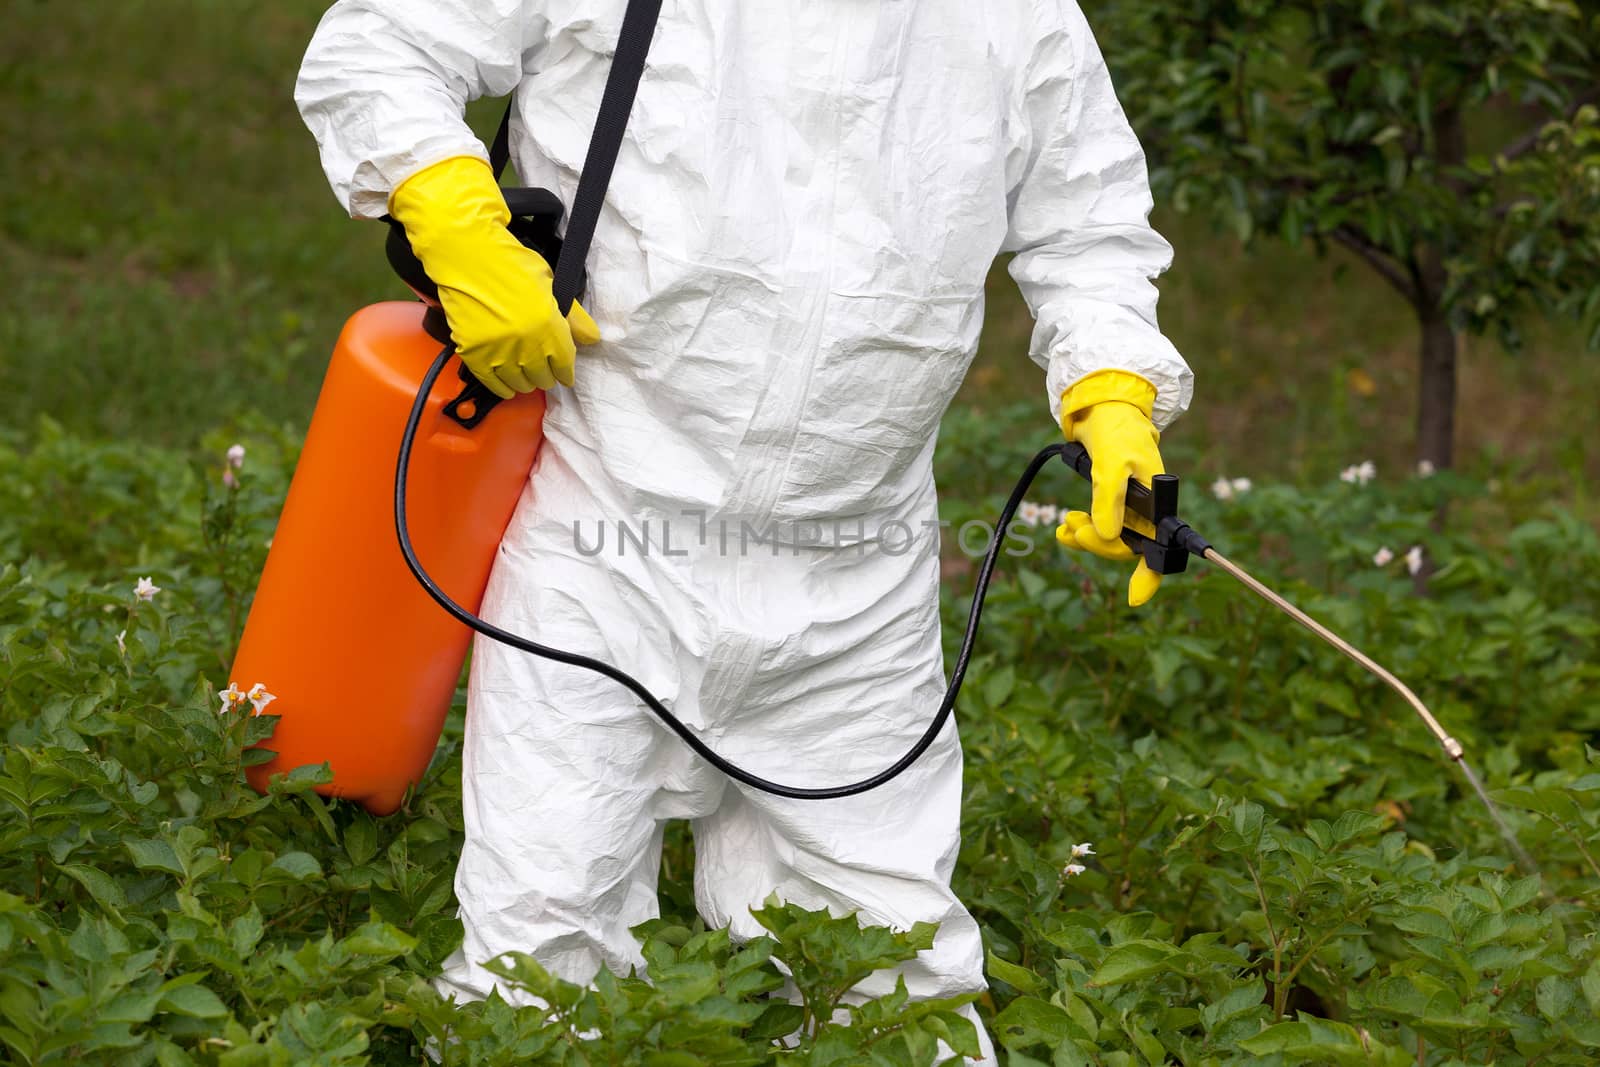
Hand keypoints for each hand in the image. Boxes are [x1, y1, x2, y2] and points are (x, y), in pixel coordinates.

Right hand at [388, 156, 600, 398]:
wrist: (467, 254)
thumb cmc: (511, 263)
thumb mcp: (551, 284)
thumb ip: (573, 316)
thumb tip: (592, 338)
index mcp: (549, 326)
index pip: (564, 365)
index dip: (565, 373)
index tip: (564, 375)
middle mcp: (526, 344)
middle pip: (543, 378)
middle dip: (546, 375)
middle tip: (543, 370)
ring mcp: (498, 351)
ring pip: (519, 383)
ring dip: (526, 381)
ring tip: (526, 376)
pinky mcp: (473, 353)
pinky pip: (492, 383)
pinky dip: (502, 388)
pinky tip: (508, 387)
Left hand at [1054, 371, 1164, 606]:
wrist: (1103, 408)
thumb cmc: (1116, 432)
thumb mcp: (1112, 465)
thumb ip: (1109, 501)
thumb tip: (1106, 537)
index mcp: (1155, 504)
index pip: (1157, 548)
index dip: (1149, 575)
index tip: (1135, 597)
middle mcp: (1145, 510)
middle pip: (1124, 546)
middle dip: (1097, 543)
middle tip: (1072, 527)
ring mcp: (1127, 507)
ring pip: (1107, 538)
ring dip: (1084, 537)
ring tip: (1064, 526)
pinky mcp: (1109, 501)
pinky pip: (1096, 526)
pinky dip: (1080, 529)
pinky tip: (1064, 527)